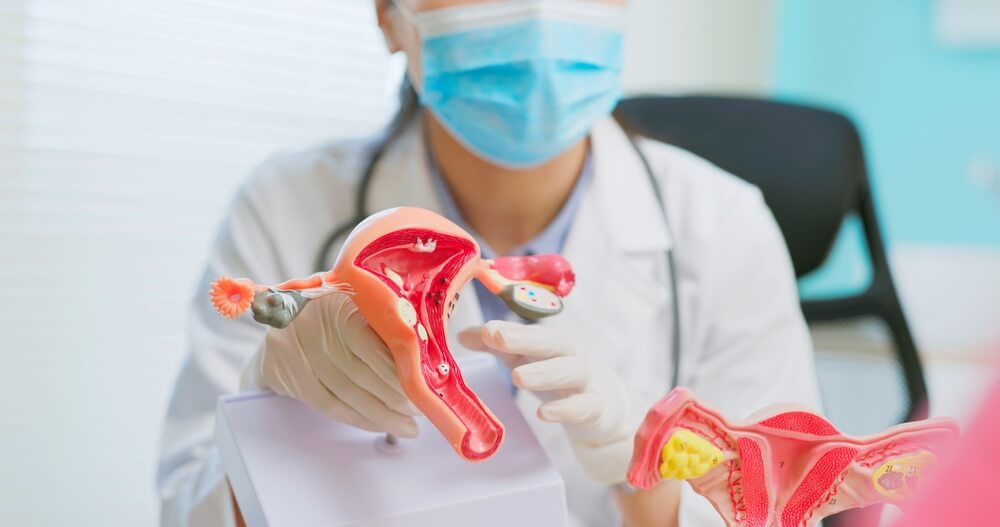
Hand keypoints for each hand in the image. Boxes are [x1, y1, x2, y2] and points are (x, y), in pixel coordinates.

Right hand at [242, 293, 420, 437]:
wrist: (281, 314)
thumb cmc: (334, 309)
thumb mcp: (359, 303)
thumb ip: (383, 326)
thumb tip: (422, 364)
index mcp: (337, 299)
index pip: (370, 346)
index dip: (398, 373)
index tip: (423, 390)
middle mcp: (312, 323)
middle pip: (359, 372)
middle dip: (395, 398)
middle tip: (420, 412)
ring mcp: (294, 348)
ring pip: (345, 393)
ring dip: (381, 415)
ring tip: (405, 426)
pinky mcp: (283, 371)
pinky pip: (327, 404)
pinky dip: (358, 418)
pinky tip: (380, 424)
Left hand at [459, 320, 644, 483]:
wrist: (606, 405)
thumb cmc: (558, 375)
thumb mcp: (526, 359)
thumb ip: (497, 347)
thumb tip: (462, 335)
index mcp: (550, 344)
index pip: (530, 331)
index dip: (509, 329)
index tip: (486, 330)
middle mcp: (569, 356)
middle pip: (552, 342)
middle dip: (525, 338)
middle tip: (497, 338)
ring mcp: (585, 382)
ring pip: (571, 371)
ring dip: (545, 372)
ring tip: (518, 377)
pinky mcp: (596, 408)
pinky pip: (584, 406)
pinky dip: (565, 408)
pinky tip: (544, 413)